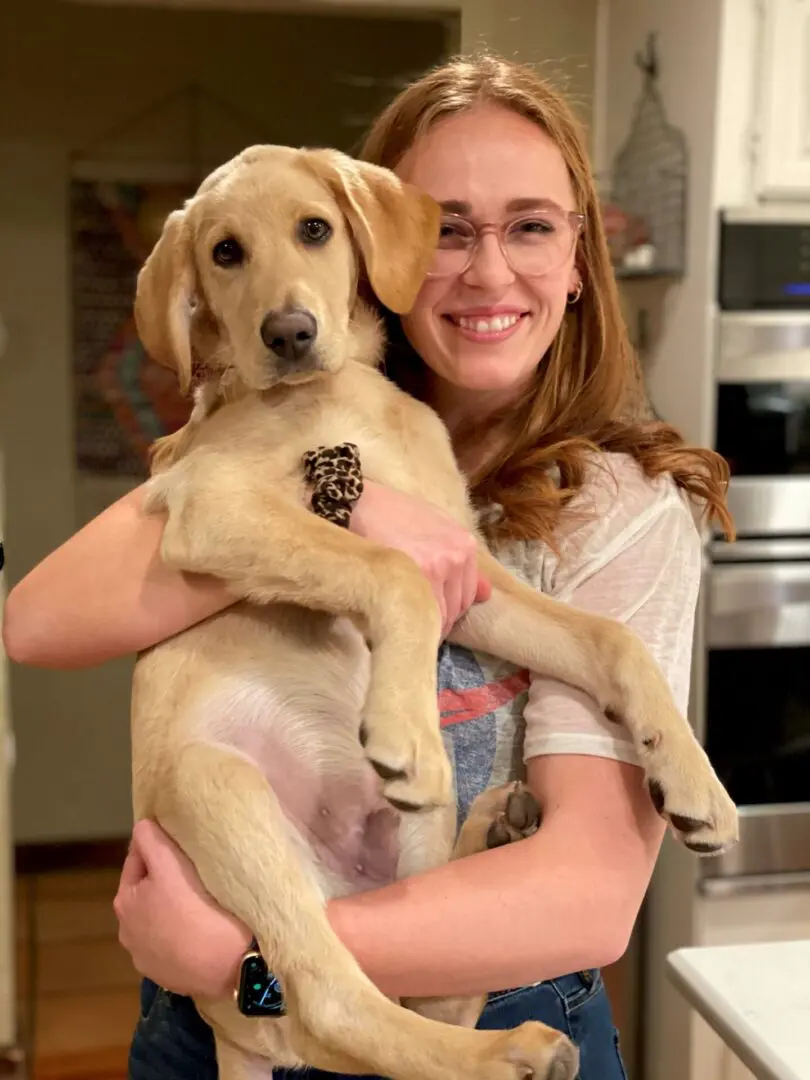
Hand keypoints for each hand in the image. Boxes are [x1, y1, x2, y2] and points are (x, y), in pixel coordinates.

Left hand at [113, 819, 251, 998]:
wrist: (229, 965)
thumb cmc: (197, 908)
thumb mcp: (171, 864)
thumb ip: (151, 840)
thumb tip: (142, 826)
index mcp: (125, 903)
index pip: (137, 860)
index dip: (159, 848)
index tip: (184, 846)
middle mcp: (128, 934)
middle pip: (148, 891)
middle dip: (166, 880)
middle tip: (196, 871)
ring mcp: (147, 960)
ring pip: (161, 919)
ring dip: (174, 908)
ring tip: (202, 901)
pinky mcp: (169, 977)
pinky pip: (175, 944)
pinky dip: (183, 934)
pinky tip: (203, 930)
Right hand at [351, 481, 491, 637]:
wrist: (360, 506)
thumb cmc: (394, 516)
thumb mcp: (435, 527)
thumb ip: (460, 558)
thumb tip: (486, 593)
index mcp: (465, 544)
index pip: (469, 594)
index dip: (449, 607)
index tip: (431, 611)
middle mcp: (457, 556)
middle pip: (458, 607)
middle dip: (439, 618)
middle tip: (415, 619)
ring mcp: (440, 568)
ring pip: (443, 615)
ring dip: (426, 623)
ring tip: (407, 621)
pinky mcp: (419, 578)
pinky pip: (427, 616)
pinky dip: (416, 624)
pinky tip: (402, 621)